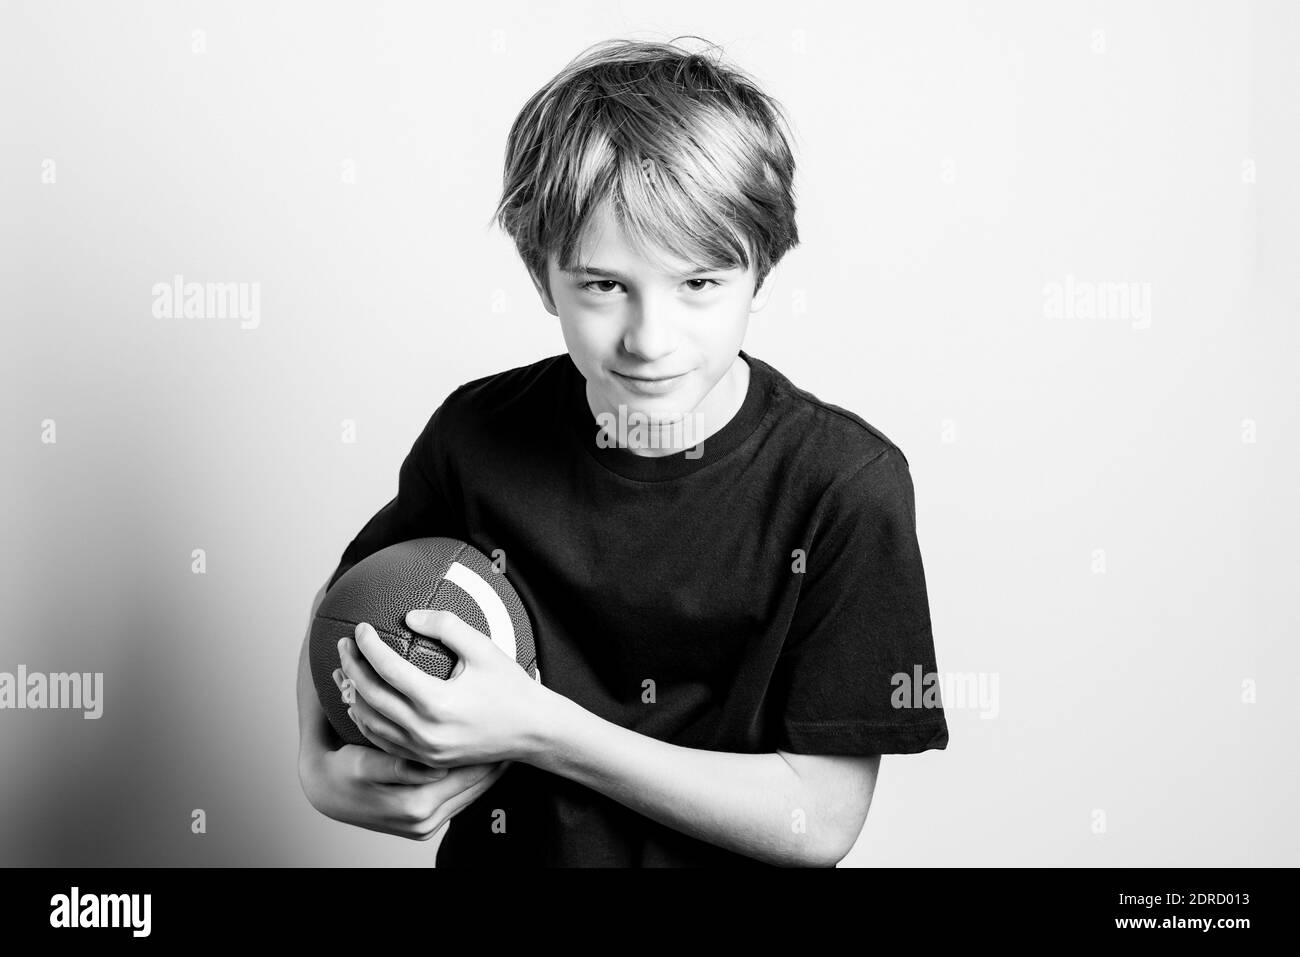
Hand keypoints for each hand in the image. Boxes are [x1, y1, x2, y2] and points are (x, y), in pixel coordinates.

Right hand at [298, 740, 508, 841]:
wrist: (326, 791)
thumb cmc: (344, 770)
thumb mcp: (363, 766)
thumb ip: (394, 767)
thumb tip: (428, 768)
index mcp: (413, 807)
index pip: (462, 776)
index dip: (482, 751)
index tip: (500, 729)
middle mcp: (423, 822)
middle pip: (472, 787)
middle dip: (493, 761)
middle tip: (514, 735)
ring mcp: (425, 826)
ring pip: (469, 794)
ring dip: (487, 772)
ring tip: (506, 745)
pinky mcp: (424, 825)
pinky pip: (457, 800)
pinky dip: (472, 781)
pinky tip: (484, 761)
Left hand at [336, 612, 551, 768]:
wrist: (534, 731)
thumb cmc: (511, 687)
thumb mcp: (483, 648)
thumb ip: (446, 626)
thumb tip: (409, 617)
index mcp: (437, 702)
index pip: (387, 669)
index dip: (368, 645)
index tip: (360, 627)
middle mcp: (425, 730)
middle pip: (371, 696)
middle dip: (350, 667)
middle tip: (342, 645)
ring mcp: (424, 749)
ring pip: (371, 723)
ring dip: (352, 695)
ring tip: (346, 672)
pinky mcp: (427, 759)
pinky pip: (384, 742)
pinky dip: (367, 721)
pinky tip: (363, 704)